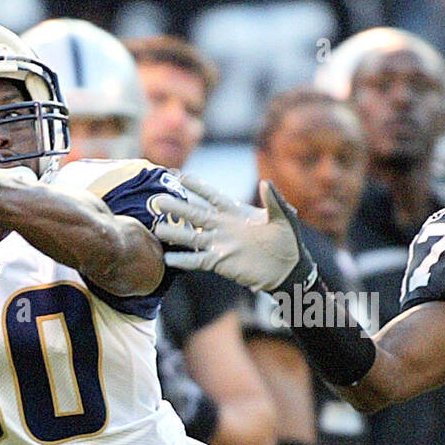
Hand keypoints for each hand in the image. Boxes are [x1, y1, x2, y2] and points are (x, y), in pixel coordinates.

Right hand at [150, 175, 313, 292]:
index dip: (197, 186)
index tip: (180, 175)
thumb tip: (266, 182)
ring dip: (174, 233)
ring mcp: (219, 244)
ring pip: (191, 237)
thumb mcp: (284, 218)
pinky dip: (183, 260)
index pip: (212, 195)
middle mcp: (223, 226)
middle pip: (195, 214)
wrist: (288, 269)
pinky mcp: (219, 262)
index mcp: (235, 212)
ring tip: (156, 229)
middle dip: (177, 207)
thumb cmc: (288, 241)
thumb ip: (274, 201)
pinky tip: (168, 258)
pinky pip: (197, 260)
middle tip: (158, 199)